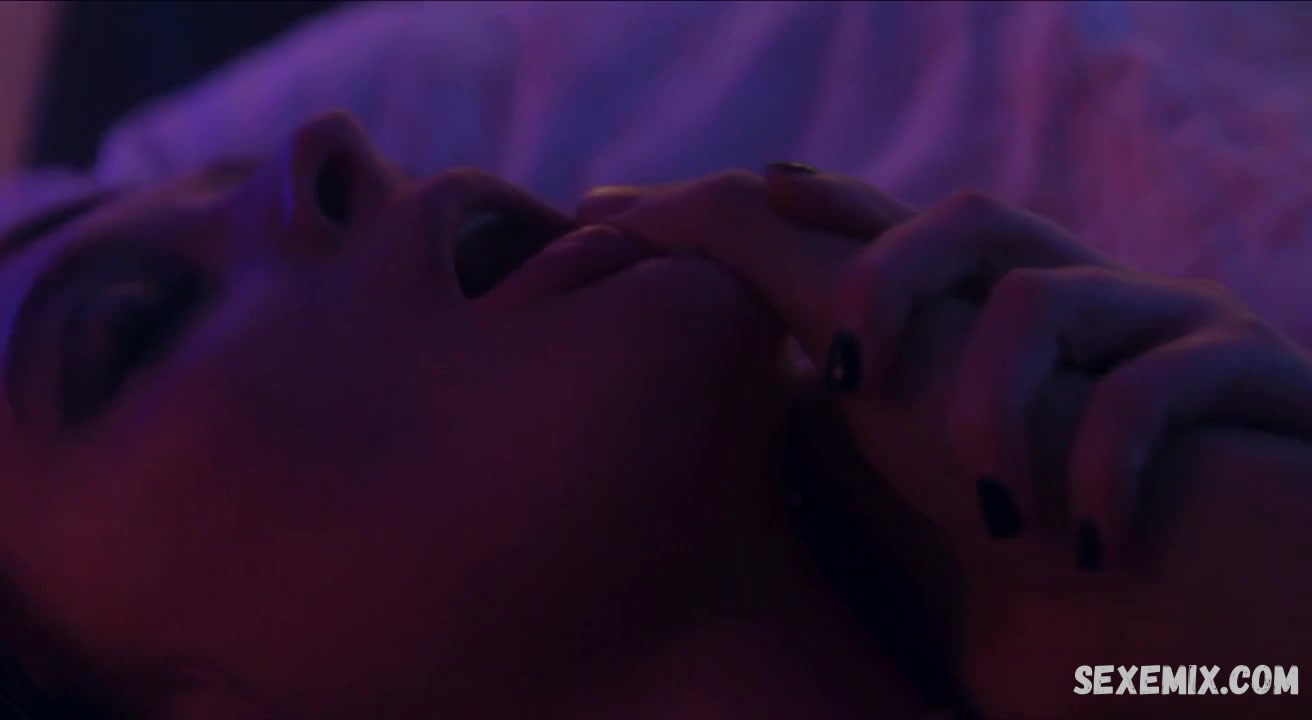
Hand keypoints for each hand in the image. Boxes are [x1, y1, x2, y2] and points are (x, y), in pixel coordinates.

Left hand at [580, 169, 1311, 717]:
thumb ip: (840, 447)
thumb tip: (698, 447)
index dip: (790, 213)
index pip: (878, 238)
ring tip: (998, 506)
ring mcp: (1162, 333)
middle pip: (960, 223)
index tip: (690, 206)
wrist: (1228, 650)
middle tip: (844, 367)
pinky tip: (1087, 541)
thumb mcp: (920, 521)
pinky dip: (1109, 460)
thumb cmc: (1062, 608)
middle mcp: (1073, 312)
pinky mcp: (1253, 375)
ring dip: (995, 405)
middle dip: (881, 272)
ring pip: (1040, 294)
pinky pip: (1164, 378)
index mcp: (982, 336)